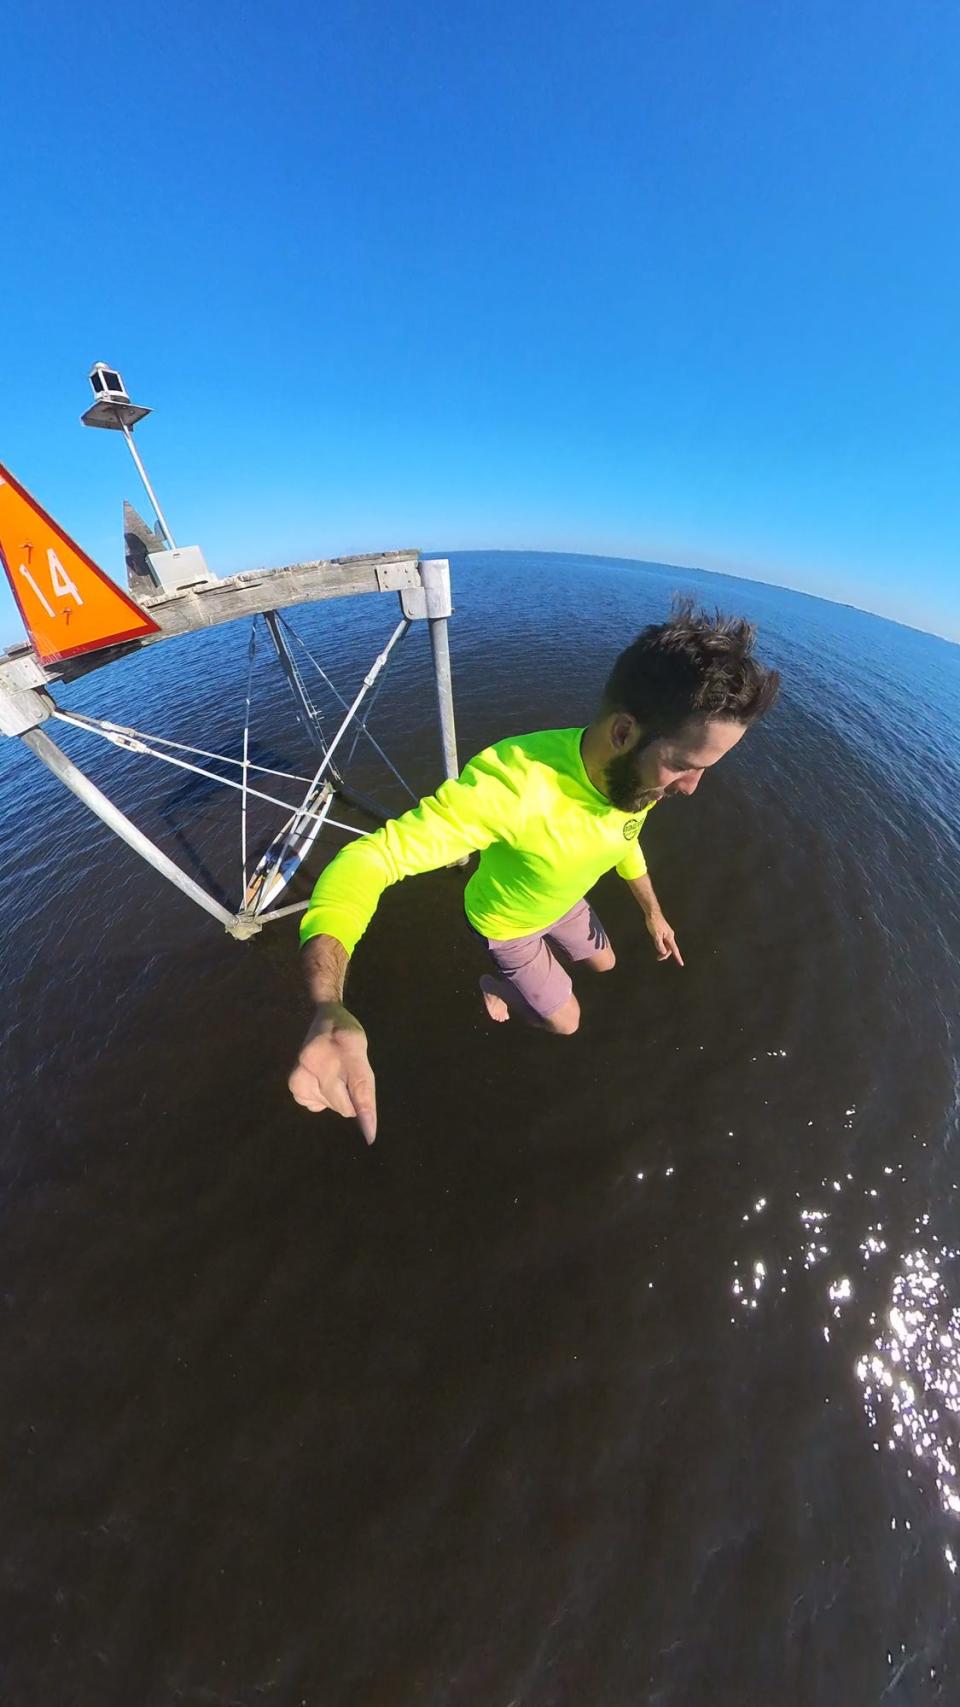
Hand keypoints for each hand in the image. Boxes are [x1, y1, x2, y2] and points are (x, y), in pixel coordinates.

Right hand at [288, 1003, 377, 1143]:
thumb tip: (365, 1122)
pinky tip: (321, 1080)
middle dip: (351, 1100)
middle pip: (342, 1103)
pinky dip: (321, 1099)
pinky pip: (314, 1105)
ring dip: (335, 1098)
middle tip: (347, 1077)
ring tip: (334, 1073)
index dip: (365, 1112)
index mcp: (346, 1045)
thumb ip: (364, 1086)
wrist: (325, 1017)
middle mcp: (319, 1058)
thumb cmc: (347, 1036)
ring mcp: (302, 1070)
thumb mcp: (362, 1051)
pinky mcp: (294, 1082)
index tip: (370, 1134)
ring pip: (329, 1105)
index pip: (358, 1086)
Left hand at [645, 911, 683, 966]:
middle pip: (670, 948)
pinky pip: (664, 941)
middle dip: (665, 955)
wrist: (652, 913)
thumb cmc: (654, 922)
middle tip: (658, 958)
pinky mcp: (663, 932)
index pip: (674, 950)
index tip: (681, 964)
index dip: (678, 957)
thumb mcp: (656, 935)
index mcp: (669, 937)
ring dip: (663, 950)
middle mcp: (670, 935)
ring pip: (667, 945)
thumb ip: (659, 944)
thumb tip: (663, 952)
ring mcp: (667, 933)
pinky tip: (659, 946)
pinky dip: (662, 946)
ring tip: (658, 955)